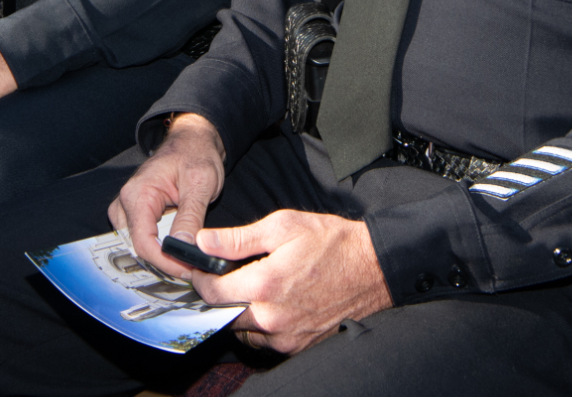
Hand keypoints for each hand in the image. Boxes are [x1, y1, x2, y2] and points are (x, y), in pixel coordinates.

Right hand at [108, 114, 229, 276]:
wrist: (194, 141)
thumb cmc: (196, 155)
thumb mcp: (200, 183)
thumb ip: (190, 216)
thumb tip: (183, 246)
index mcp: (137, 194)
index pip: (143, 242)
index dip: (165, 261)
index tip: (187, 269)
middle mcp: (127, 202)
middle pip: (139, 247)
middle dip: (165, 261)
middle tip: (191, 267)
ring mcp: (129, 209)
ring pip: (140, 246)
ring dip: (163, 256)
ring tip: (187, 258)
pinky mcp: (137, 214)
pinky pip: (144, 238)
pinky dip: (161, 247)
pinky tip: (179, 247)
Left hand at [193, 212, 392, 355]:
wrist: (372, 269)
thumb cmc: (331, 242)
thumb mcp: (283, 226)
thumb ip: (238, 238)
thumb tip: (203, 242)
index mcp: (264, 284)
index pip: (211, 292)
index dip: (200, 279)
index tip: (200, 269)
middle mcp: (271, 318)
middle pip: (224, 315)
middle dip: (220, 296)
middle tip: (229, 276)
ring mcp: (285, 336)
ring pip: (244, 330)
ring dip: (241, 312)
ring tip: (256, 287)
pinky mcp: (297, 346)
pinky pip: (266, 340)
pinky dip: (262, 324)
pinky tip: (274, 303)